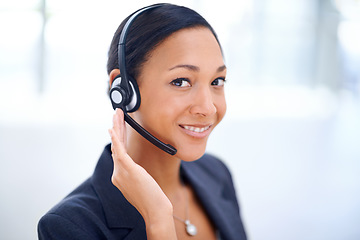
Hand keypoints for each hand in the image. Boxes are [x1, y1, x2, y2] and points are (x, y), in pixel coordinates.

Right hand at [108, 109, 176, 239]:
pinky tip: (113, 128)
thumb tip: (136, 168)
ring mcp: (120, 172)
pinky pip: (119, 150)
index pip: (118, 152)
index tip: (117, 127)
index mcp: (119, 176)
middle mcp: (116, 174)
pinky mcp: (127, 169)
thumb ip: (135, 174)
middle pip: (115, 146)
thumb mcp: (142, 184)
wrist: (155, 210)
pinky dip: (116, 138)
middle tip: (116, 113)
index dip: (117, 138)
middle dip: (116, 128)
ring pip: (117, 145)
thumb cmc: (152, 199)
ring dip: (117, 127)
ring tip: (117, 113)